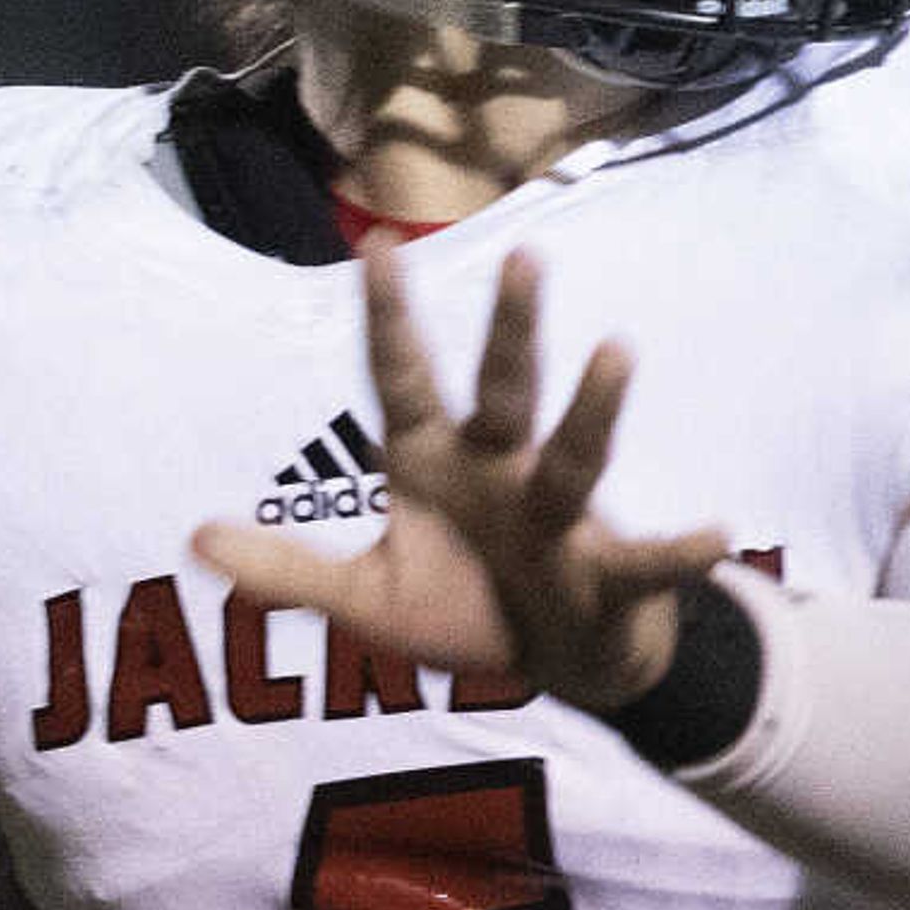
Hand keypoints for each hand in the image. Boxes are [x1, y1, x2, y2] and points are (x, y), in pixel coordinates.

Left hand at [191, 244, 728, 714]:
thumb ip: (289, 571)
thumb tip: (195, 539)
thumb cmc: (468, 610)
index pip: (406, 381)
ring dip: (592, 408)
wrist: (562, 663)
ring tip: (614, 351)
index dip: (389, 321)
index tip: (374, 246)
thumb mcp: (368, 599)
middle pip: (503, 391)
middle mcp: (502, 471)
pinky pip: (645, 560)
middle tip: (521, 259)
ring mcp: (558, 517)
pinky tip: (714, 533)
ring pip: (574, 454)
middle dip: (510, 331)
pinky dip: (678, 551)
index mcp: (437, 464)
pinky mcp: (608, 572)